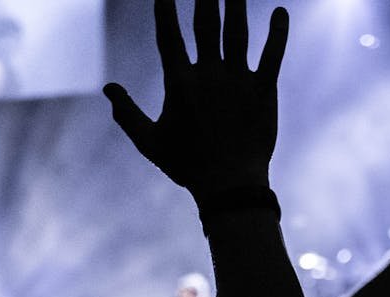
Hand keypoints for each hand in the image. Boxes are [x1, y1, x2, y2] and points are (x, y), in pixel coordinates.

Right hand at [104, 1, 287, 200]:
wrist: (230, 186)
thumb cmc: (187, 166)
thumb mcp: (149, 142)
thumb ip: (126, 113)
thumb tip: (108, 88)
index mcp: (179, 83)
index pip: (169, 35)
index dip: (165, 8)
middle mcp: (209, 75)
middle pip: (206, 24)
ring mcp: (238, 81)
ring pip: (238, 32)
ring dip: (236, 4)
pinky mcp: (264, 92)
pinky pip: (272, 56)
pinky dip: (277, 34)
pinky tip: (281, 12)